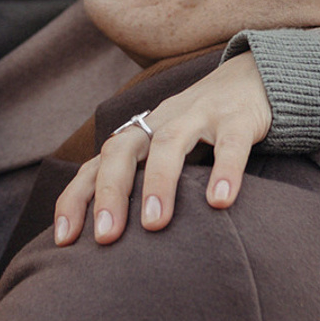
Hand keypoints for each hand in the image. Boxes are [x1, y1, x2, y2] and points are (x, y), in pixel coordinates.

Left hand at [54, 52, 272, 246]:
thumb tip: (116, 243)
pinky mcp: (238, 117)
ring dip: (158, 182)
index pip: (96, 165)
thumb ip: (145, 186)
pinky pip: (230, 143)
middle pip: (122, 150)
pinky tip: (220, 202)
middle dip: (110, 193)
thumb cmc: (203, 129)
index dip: (75, 199)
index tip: (64, 240)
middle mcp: (161, 122)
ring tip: (155, 224)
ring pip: (169, 142)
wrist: (255, 77)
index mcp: (140, 135)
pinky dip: (224, 171)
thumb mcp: (168, 154)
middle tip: (106, 237)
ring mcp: (198, 116)